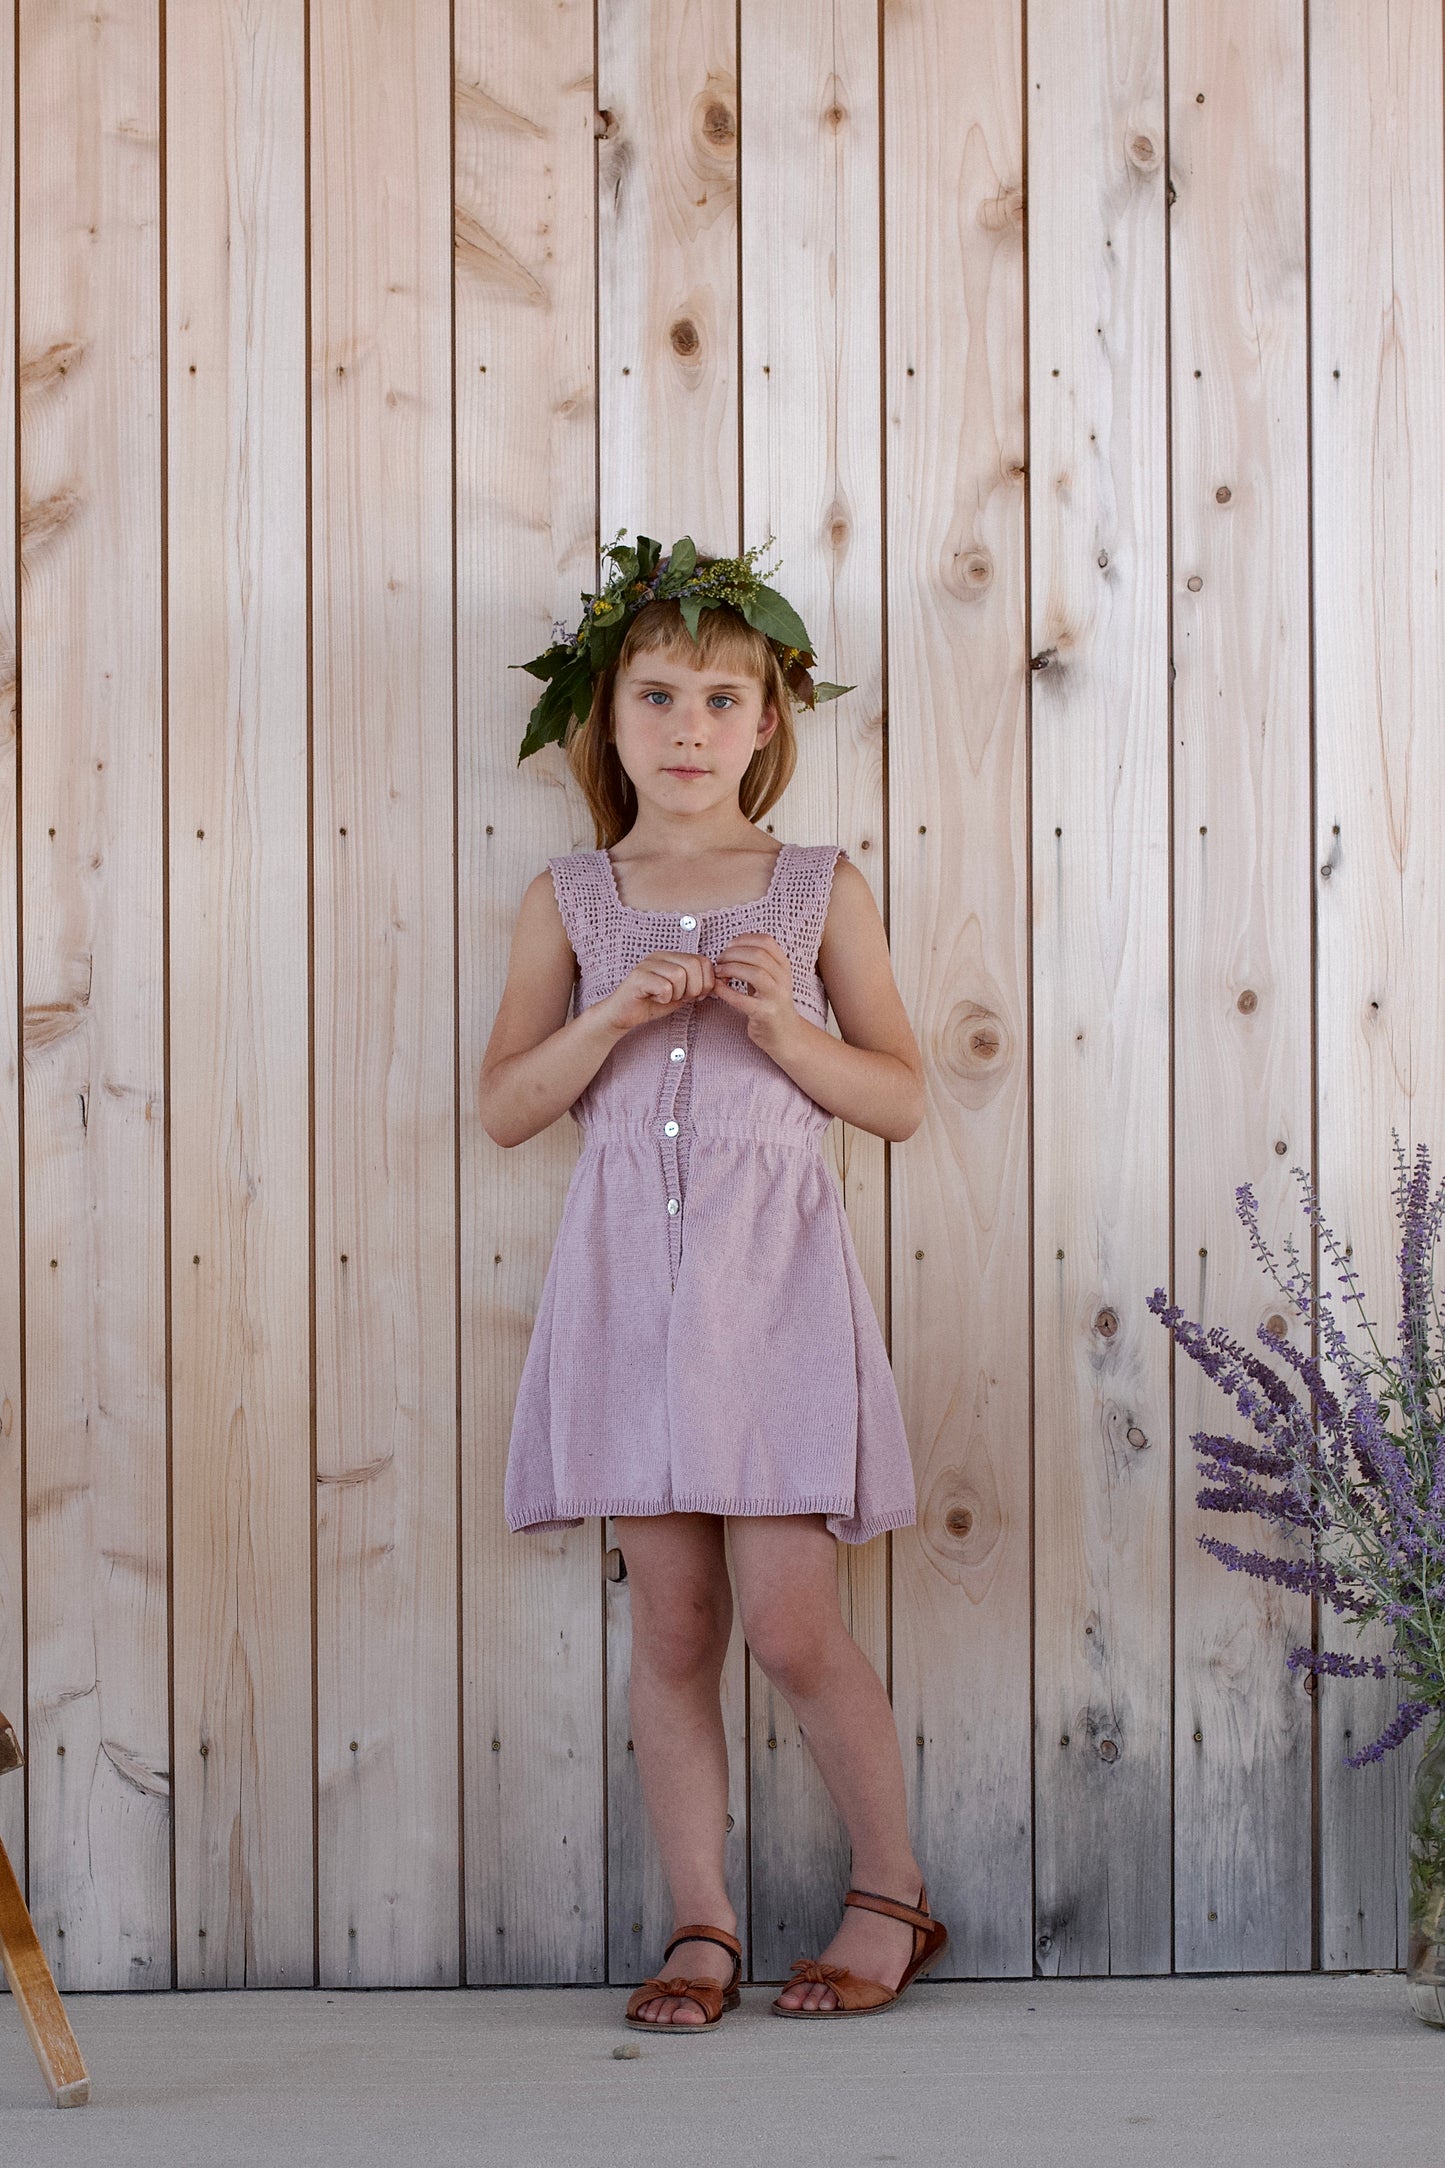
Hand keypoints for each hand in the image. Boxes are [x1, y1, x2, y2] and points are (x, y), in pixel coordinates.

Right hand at [597, 948, 716, 1037]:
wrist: (622, 1015)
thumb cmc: (651, 1003)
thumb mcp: (681, 994)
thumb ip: (698, 986)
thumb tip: (721, 981)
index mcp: (672, 957)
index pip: (703, 960)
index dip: (706, 981)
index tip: (695, 995)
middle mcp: (660, 956)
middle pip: (693, 964)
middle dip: (694, 988)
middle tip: (681, 998)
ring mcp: (647, 964)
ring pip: (679, 975)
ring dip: (678, 994)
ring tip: (666, 998)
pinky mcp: (638, 977)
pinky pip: (664, 986)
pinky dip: (664, 998)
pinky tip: (655, 999)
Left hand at [707, 932, 803, 1055]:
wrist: (785, 1034)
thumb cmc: (771, 1003)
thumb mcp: (770, 978)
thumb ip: (756, 963)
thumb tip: (731, 948)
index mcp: (784, 966)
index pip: (767, 942)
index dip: (744, 939)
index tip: (729, 945)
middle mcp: (783, 979)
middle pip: (759, 955)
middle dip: (734, 954)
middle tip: (720, 960)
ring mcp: (776, 997)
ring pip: (755, 972)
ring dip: (731, 969)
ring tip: (718, 972)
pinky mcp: (765, 1014)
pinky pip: (742, 999)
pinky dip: (725, 991)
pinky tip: (716, 988)